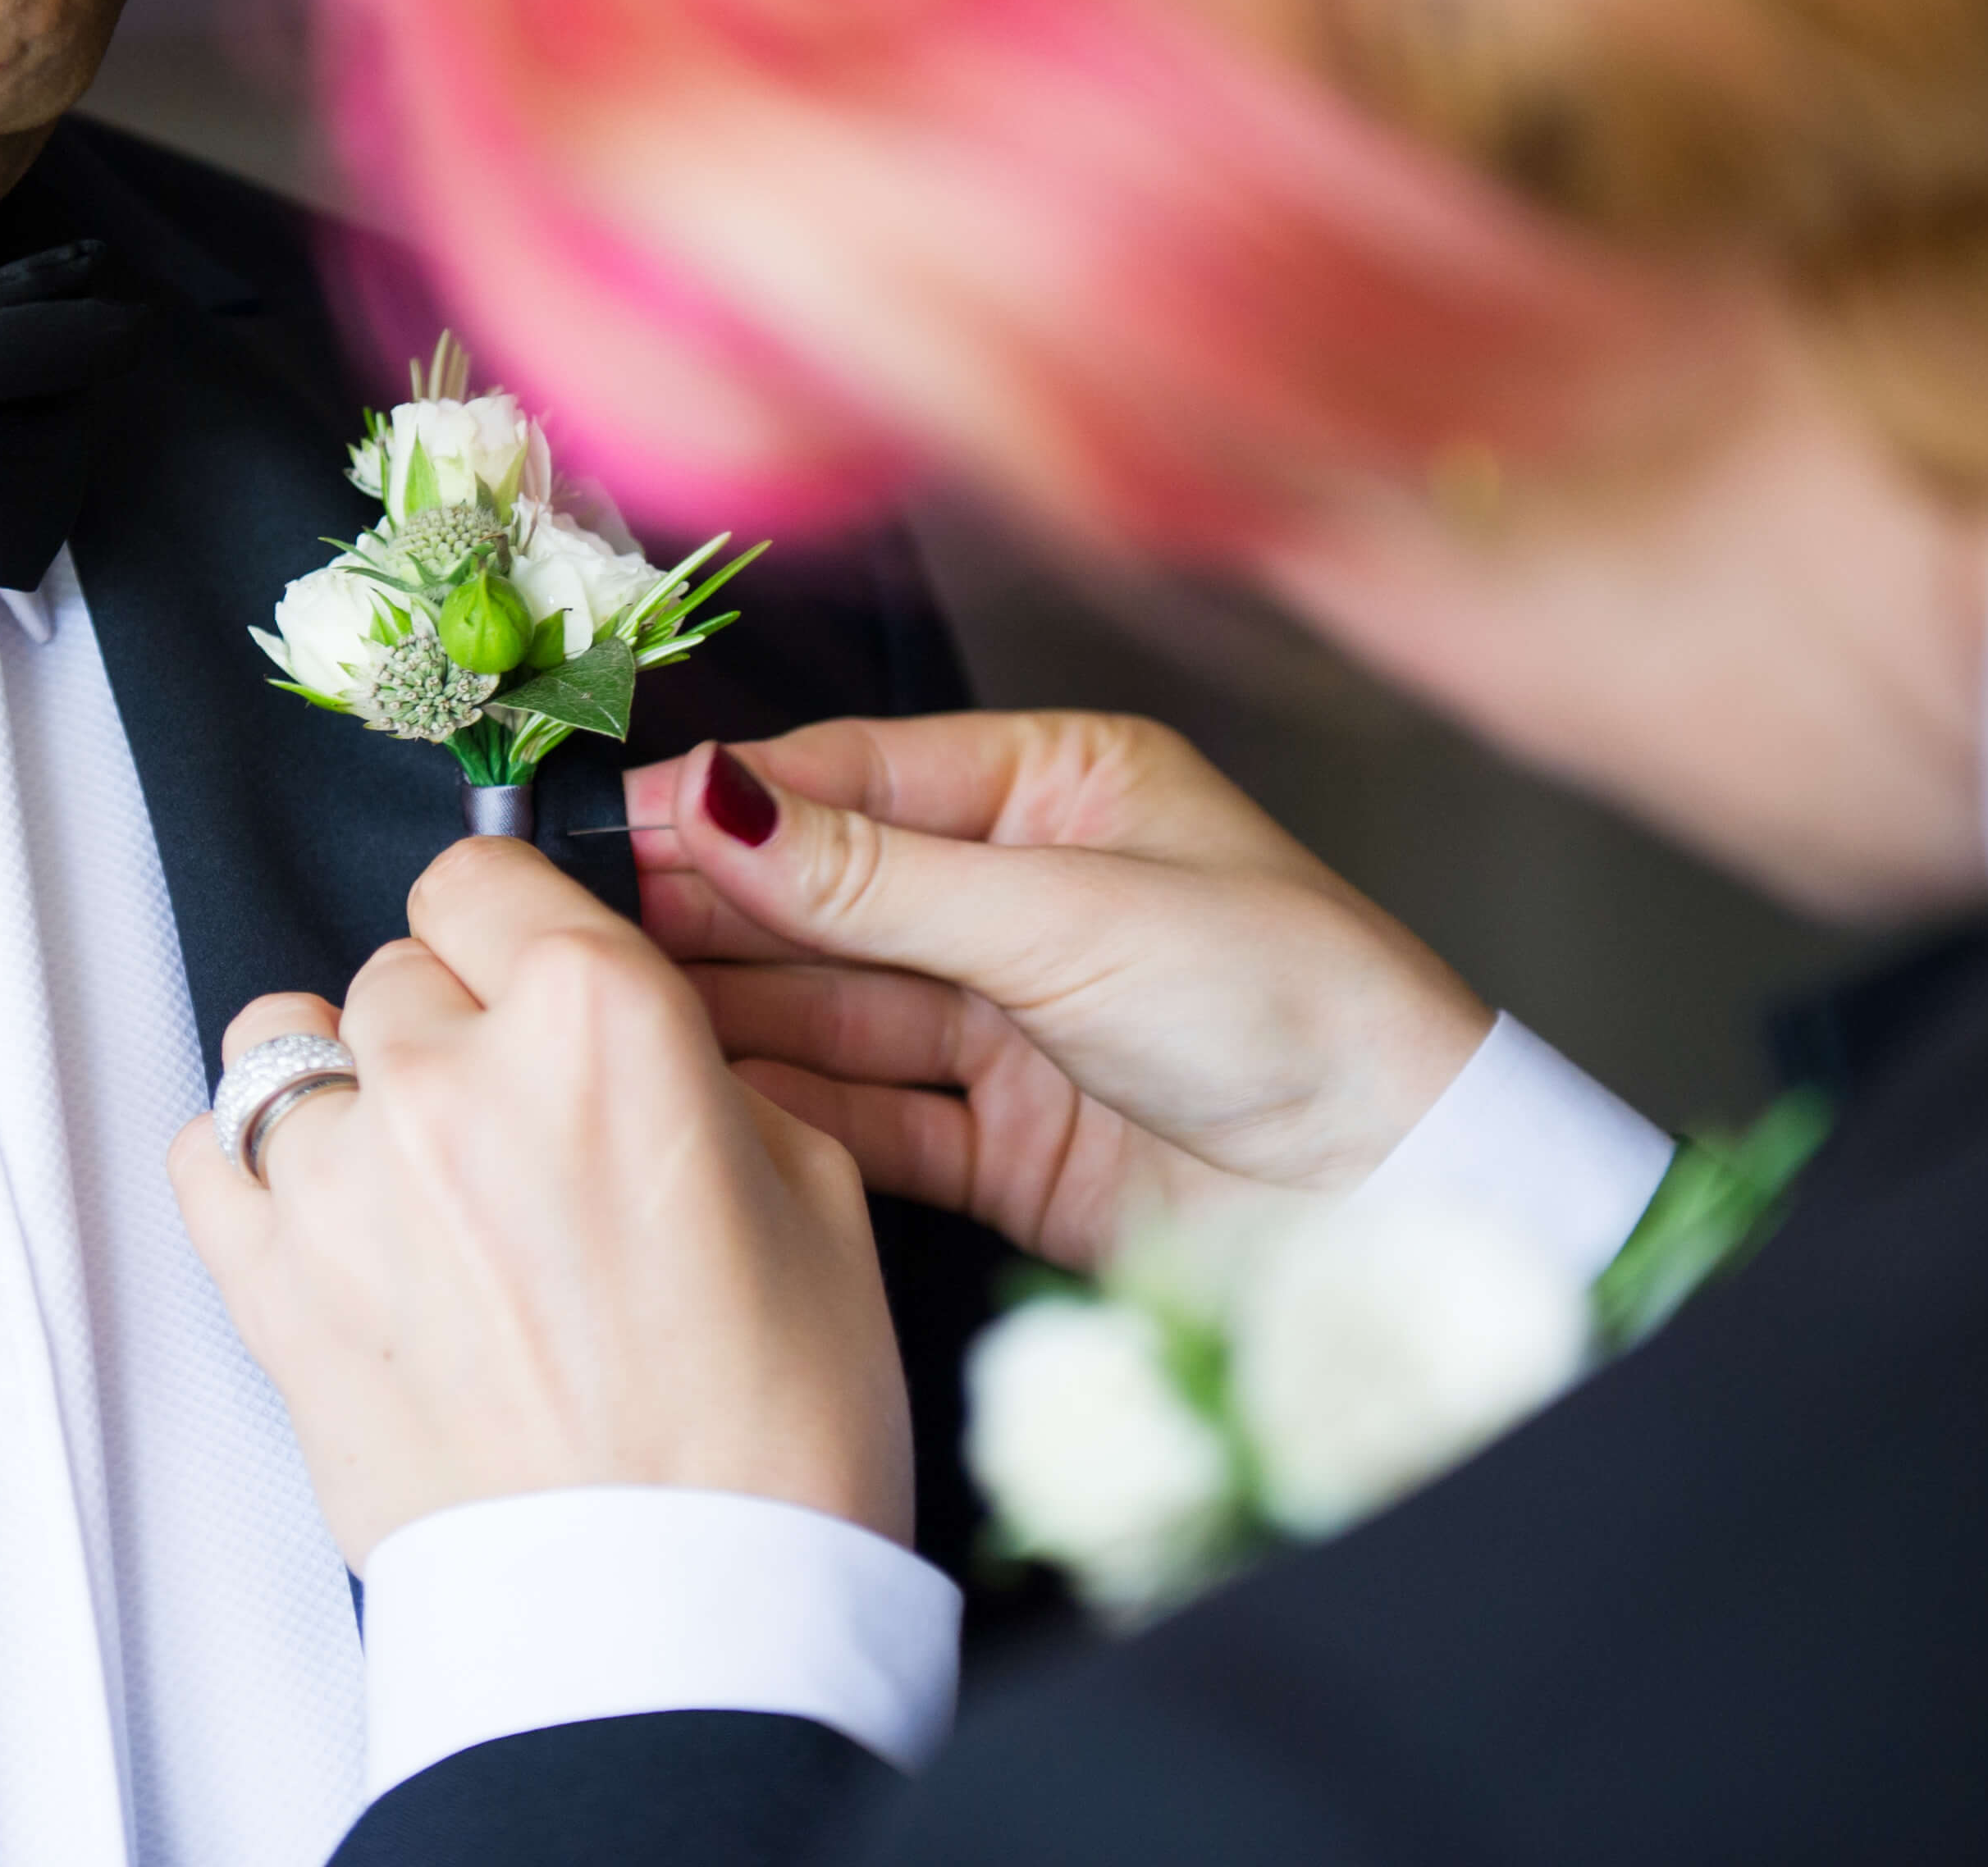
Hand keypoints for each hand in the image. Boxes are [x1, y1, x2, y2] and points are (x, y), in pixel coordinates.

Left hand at [169, 838, 913, 1571]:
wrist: (679, 1629)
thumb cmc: (769, 1443)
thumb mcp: (815, 1198)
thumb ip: (698, 1078)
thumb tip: (634, 1047)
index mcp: (600, 1025)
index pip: (487, 873)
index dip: (519, 924)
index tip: (532, 969)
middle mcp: (452, 1080)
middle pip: (398, 966)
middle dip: (455, 1026)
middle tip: (523, 1130)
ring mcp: (342, 1186)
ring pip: (286, 1044)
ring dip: (348, 1089)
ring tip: (418, 1177)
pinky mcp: (268, 1292)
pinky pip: (206, 1155)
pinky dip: (253, 1170)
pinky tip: (331, 1219)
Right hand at [628, 713, 1492, 1268]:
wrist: (1405, 1205)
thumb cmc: (1297, 1010)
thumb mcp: (1068, 915)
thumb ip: (874, 876)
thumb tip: (714, 802)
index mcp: (1064, 790)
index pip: (857, 780)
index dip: (731, 804)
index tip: (611, 824)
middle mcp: (1031, 895)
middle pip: (832, 895)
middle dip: (714, 907)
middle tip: (582, 919)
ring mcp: (1015, 1023)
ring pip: (836, 1007)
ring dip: (732, 1009)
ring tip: (612, 1008)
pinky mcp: (1008, 1143)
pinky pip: (868, 1113)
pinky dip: (788, 1109)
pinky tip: (701, 1095)